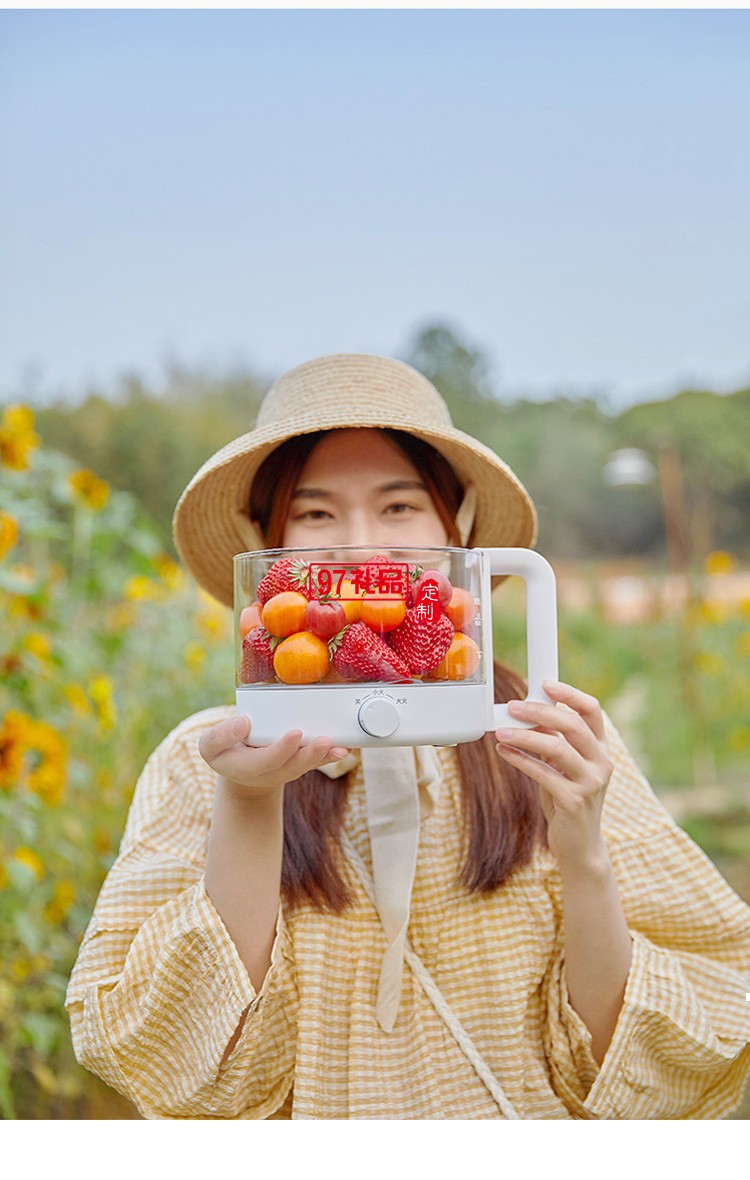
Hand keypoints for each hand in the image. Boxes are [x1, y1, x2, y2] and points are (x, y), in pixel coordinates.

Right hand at [198, 715, 349, 801]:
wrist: (241, 770)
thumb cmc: (225, 752)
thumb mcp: (210, 746)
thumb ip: (221, 735)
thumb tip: (244, 722)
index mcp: (248, 767)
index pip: (268, 759)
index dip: (282, 748)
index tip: (295, 733)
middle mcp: (272, 771)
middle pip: (294, 764)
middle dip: (310, 754)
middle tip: (325, 741)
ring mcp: (288, 769)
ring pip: (308, 764)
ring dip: (326, 756)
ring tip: (340, 747)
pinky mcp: (300, 764)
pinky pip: (317, 761)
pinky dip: (331, 755)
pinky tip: (346, 747)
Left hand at [494, 680, 613, 868]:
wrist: (579, 845)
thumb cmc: (567, 799)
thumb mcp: (562, 765)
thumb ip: (552, 740)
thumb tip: (529, 713)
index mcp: (600, 749)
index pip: (592, 711)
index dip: (569, 694)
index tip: (545, 684)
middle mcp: (601, 763)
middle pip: (572, 725)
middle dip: (539, 711)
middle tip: (512, 706)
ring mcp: (591, 783)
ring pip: (557, 748)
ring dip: (525, 736)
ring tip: (501, 732)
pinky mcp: (574, 801)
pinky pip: (543, 774)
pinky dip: (520, 760)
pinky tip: (504, 752)